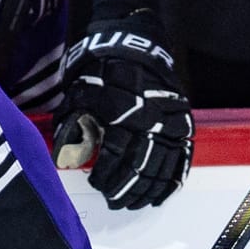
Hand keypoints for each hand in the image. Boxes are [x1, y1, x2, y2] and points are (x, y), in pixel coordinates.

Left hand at [52, 13, 192, 208]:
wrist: (132, 44)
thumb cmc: (98, 70)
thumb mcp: (78, 94)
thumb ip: (73, 126)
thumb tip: (66, 159)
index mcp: (122, 111)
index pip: (116, 154)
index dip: (107, 175)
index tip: (96, 185)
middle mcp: (151, 118)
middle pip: (142, 165)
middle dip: (127, 188)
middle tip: (114, 203)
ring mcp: (171, 121)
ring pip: (164, 165)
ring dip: (149, 189)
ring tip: (134, 204)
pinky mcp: (183, 121)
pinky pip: (183, 157)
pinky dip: (172, 179)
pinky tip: (161, 194)